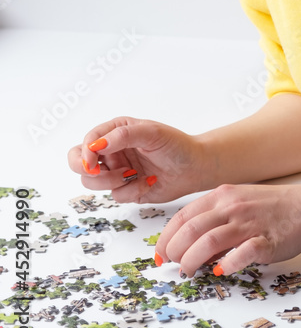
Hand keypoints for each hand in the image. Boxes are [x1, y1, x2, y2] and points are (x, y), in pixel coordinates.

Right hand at [67, 116, 204, 202]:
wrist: (194, 168)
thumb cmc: (176, 145)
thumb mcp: (151, 133)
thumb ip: (122, 136)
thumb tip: (95, 145)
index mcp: (116, 132)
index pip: (88, 141)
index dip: (85, 152)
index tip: (93, 162)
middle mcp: (112, 151)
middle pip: (78, 162)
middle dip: (86, 169)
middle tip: (99, 171)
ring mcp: (117, 171)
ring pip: (92, 182)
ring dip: (112, 181)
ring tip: (133, 174)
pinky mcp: (125, 189)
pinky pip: (115, 195)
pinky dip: (131, 191)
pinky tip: (148, 182)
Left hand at [154, 181, 300, 276]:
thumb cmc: (272, 208)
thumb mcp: (238, 203)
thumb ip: (215, 220)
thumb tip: (191, 246)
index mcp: (222, 195)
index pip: (183, 216)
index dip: (165, 237)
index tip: (159, 254)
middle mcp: (232, 207)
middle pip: (191, 229)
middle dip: (174, 251)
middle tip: (172, 266)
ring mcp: (249, 223)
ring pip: (208, 241)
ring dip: (192, 261)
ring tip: (188, 272)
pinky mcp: (266, 240)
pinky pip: (241, 253)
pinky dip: (226, 265)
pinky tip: (219, 271)